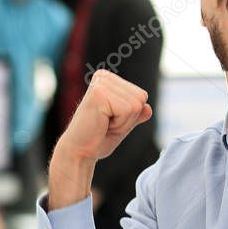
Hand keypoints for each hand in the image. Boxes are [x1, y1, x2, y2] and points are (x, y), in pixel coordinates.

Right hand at [48, 70, 152, 209]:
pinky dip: (120, 123)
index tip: (110, 120)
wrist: (79, 151)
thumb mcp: (123, 124)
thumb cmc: (98, 138)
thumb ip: (136, 114)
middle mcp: (104, 76)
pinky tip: (102, 123)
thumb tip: (148, 108)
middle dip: (129, 118)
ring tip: (104, 124)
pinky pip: (128, 110)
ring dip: (123, 121)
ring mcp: (101, 83)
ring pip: (136, 104)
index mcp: (108, 79)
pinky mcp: (99, 93)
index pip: (141, 95)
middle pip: (141, 98)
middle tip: (106, 124)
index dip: (131, 115)